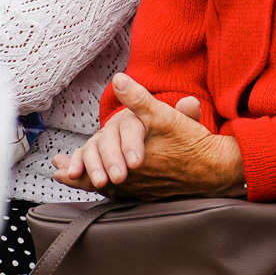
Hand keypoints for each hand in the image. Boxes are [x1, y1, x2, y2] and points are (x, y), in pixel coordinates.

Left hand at [51, 74, 244, 197]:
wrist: (218, 168)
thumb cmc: (191, 142)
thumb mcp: (164, 115)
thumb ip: (139, 99)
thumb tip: (117, 79)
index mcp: (130, 163)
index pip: (94, 168)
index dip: (75, 169)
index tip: (57, 168)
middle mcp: (134, 180)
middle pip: (99, 182)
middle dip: (79, 177)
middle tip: (61, 174)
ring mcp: (144, 188)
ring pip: (111, 189)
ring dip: (93, 183)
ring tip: (76, 179)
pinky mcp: (155, 192)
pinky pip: (126, 195)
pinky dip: (112, 190)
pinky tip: (109, 187)